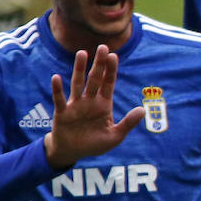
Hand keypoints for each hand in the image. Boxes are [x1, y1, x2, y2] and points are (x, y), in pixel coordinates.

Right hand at [44, 45, 144, 168]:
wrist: (73, 152)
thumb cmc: (94, 144)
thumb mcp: (115, 136)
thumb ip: (128, 123)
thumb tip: (143, 110)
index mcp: (103, 104)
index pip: (109, 83)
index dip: (111, 70)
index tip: (114, 56)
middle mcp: (90, 101)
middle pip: (95, 79)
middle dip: (99, 64)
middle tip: (103, 47)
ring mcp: (75, 105)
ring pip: (78, 84)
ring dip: (79, 69)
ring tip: (82, 53)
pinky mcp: (62, 112)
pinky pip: (59, 99)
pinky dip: (58, 89)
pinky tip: (57, 77)